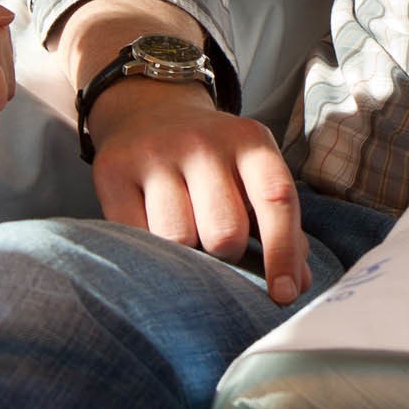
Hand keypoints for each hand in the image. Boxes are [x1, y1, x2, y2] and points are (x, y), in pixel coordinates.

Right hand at [87, 78, 308, 304]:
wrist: (149, 112)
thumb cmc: (212, 160)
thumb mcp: (252, 174)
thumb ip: (278, 224)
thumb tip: (294, 284)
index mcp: (249, 141)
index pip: (275, 199)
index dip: (283, 252)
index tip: (283, 295)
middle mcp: (202, 141)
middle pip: (224, 232)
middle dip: (226, 255)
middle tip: (218, 245)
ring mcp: (154, 152)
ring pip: (177, 239)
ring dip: (185, 254)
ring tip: (185, 235)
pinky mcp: (113, 169)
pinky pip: (135, 236)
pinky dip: (148, 248)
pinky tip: (152, 230)